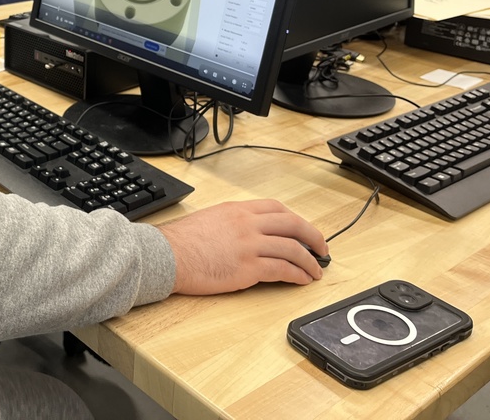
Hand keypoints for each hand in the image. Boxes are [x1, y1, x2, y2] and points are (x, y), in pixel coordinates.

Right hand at [158, 199, 326, 295]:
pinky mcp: (248, 267)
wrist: (167, 255)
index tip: (302, 229)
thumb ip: (230, 223)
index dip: (295, 219)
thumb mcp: (208, 219)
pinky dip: (298, 275)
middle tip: (322, 248)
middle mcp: (247, 223)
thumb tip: (244, 234)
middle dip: (313, 236)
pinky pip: (283, 269)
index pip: (276, 208)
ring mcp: (249, 244)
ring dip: (310, 261)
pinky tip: (303, 280)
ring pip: (292, 248)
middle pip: (292, 224)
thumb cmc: (180, 242)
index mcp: (237, 210)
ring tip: (316, 271)